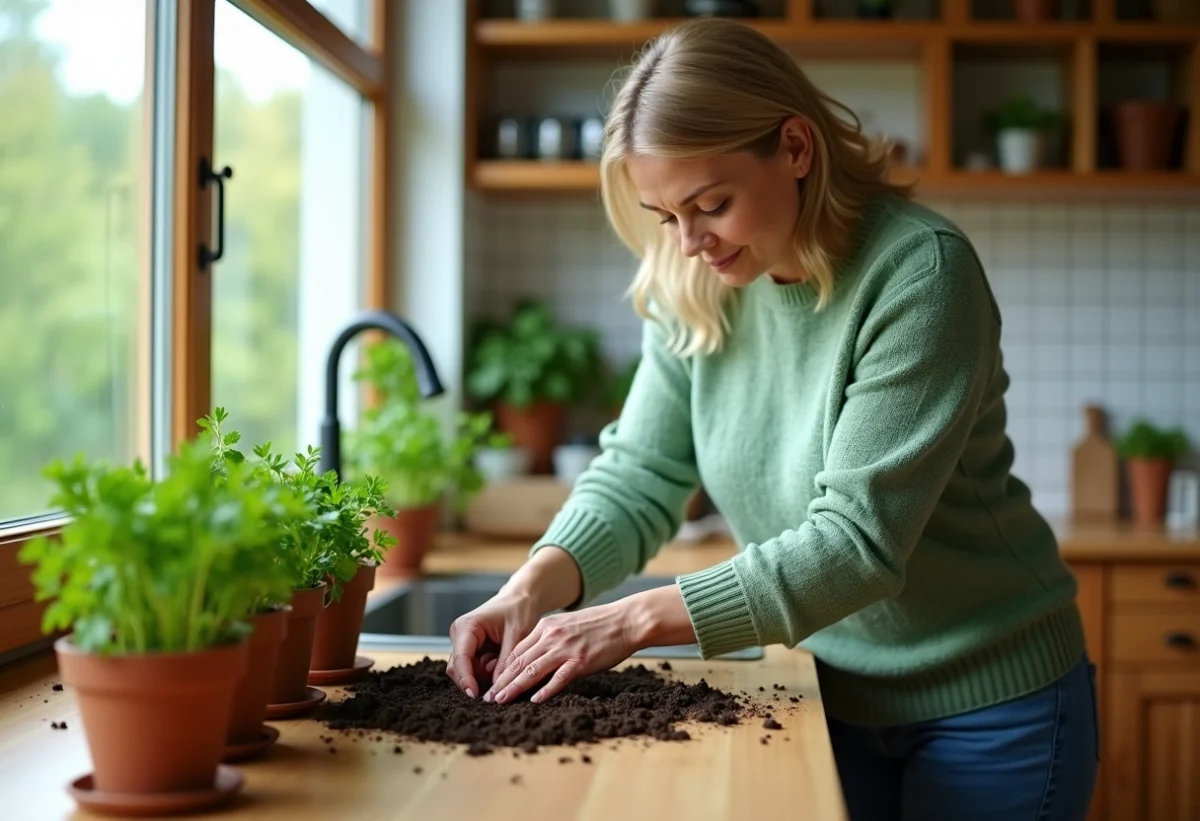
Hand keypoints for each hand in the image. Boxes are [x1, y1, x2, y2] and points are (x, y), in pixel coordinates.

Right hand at [446, 591, 540, 699]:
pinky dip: (488, 671)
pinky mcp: (470, 650)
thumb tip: (495, 691)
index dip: (466, 679)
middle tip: (501, 676)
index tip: (475, 696)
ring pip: (467, 672)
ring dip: (485, 675)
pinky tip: (500, 659)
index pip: (460, 658)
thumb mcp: (517, 635)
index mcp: (466, 626)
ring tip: (503, 660)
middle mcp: (459, 635)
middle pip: (459, 669)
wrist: (521, 599)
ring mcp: (463, 643)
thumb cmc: (519, 610)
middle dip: (477, 678)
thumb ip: (505, 663)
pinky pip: (475, 669)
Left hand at [483, 603, 638, 704]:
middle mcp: (551, 636)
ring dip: (514, 688)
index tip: (492, 683)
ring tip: (500, 701)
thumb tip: (537, 658)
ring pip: (532, 670)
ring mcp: (565, 648)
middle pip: (519, 661)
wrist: (627, 620)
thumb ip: (551, 639)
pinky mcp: (580, 660)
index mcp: (546, 627)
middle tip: (488, 698)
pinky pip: (558, 678)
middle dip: (501, 681)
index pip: (516, 650)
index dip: (501, 669)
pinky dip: (545, 690)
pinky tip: (534, 701)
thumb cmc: (600, 625)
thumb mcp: (568, 625)